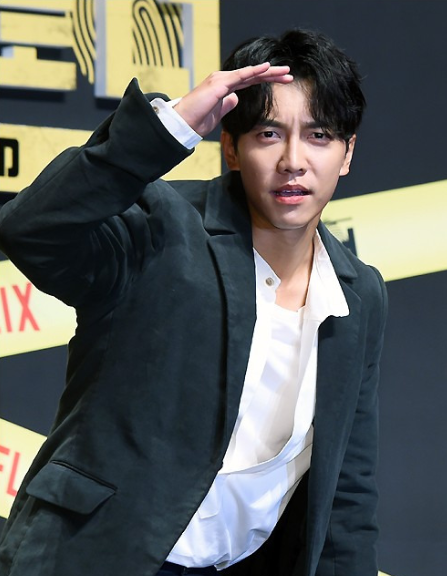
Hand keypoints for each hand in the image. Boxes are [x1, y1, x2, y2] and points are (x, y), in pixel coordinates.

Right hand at [173, 63, 292, 136]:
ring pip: (249, 73)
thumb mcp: (217, 114)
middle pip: (252, 75)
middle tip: (289, 74)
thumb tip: (236, 99)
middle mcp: (224, 79)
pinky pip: (239, 76)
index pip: (250, 81)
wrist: (183, 123)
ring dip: (268, 72)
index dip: (266, 80)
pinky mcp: (219, 83)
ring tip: (284, 71)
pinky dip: (254, 71)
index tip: (282, 81)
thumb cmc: (197, 120)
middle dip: (272, 74)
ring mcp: (221, 79)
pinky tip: (266, 68)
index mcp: (224, 87)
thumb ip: (227, 105)